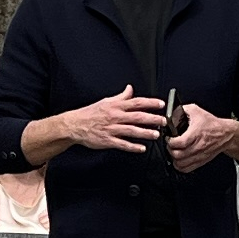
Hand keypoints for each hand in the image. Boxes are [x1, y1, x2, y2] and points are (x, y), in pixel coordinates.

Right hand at [55, 84, 170, 155]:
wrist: (74, 125)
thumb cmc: (90, 113)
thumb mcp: (106, 101)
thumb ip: (121, 97)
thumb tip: (130, 89)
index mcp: (116, 106)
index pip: (137, 102)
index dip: (150, 103)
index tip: (161, 104)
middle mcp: (115, 117)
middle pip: (137, 116)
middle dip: (152, 119)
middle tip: (163, 121)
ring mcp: (112, 129)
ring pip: (132, 130)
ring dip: (145, 133)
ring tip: (156, 134)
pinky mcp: (108, 140)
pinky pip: (122, 144)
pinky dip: (132, 146)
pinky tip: (141, 148)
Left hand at [166, 102, 238, 173]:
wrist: (225, 134)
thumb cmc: (211, 124)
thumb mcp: (196, 111)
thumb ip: (182, 110)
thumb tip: (171, 113)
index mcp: (196, 134)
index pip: (179, 143)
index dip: (170, 141)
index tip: (169, 138)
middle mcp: (197, 147)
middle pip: (178, 155)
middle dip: (170, 150)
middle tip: (170, 145)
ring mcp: (199, 156)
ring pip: (180, 164)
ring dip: (174, 159)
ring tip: (174, 152)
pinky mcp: (200, 161)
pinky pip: (186, 169)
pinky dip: (180, 166)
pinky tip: (178, 160)